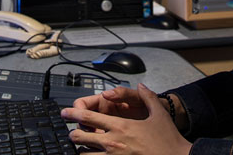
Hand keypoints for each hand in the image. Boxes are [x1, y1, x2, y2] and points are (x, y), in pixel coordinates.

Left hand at [62, 83, 191, 154]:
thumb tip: (141, 85)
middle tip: (72, 132)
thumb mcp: (158, 114)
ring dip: (80, 149)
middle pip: (81, 137)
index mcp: (121, 126)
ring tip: (80, 147)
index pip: (90, 117)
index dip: (74, 114)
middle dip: (73, 133)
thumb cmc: (167, 139)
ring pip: (83, 154)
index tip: (64, 112)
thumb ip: (148, 97)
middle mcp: (113, 142)